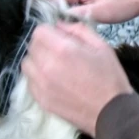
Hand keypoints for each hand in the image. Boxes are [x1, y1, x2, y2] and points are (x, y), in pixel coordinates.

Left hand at [21, 21, 132, 136]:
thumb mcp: (101, 46)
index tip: (59, 37)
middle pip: (31, 46)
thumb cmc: (110, 78)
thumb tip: (60, 26)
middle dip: (44, 44)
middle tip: (59, 51)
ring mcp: (41, 85)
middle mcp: (47, 66)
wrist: (111, 112)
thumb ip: (78, 30)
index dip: (49, 31)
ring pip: (27, 64)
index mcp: (62, 49)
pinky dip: (37, 77)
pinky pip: (29, 81)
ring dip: (38, 61)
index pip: (39, 31)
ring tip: (54, 66)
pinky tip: (53, 80)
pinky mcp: (40, 100)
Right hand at [53, 0, 138, 23]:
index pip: (49, 5)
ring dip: (66, 18)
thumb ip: (74, 15)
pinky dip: (71, 14)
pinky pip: (67, 6)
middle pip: (51, 6)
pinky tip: (82, 20)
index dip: (55, 20)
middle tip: (74, 28)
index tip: (65, 30)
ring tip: (80, 24)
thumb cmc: (122, 4)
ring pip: (58, 7)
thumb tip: (55, 21)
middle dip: (59, 19)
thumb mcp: (97, 13)